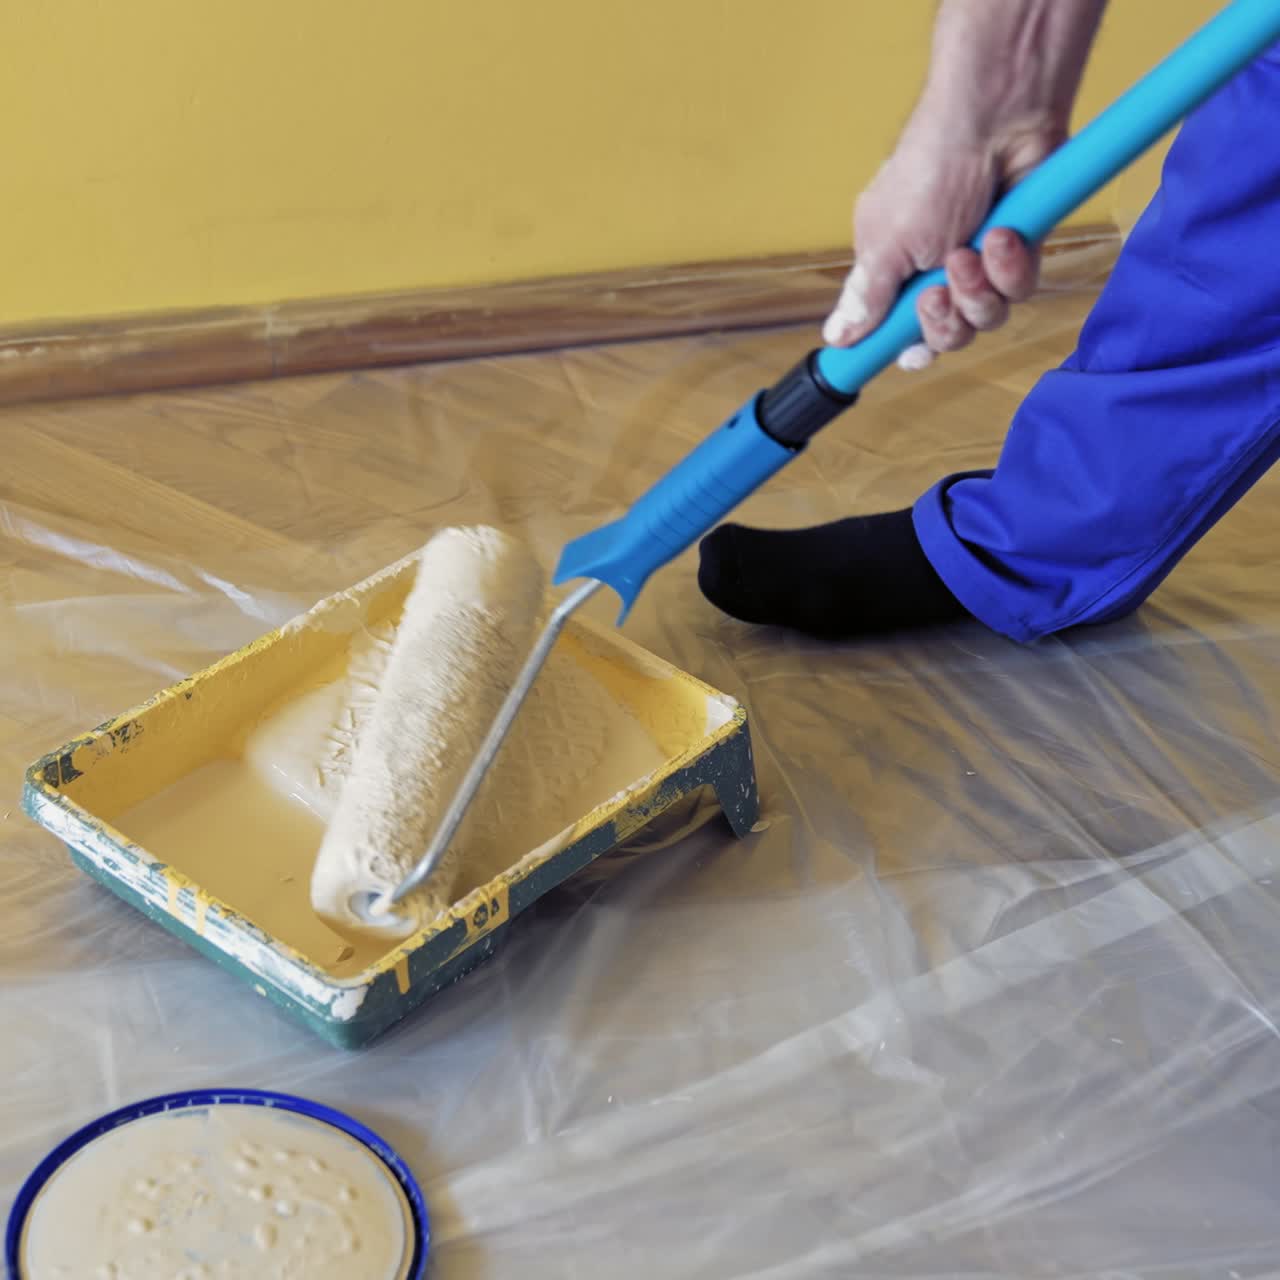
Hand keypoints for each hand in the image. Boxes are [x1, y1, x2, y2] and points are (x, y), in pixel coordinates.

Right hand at [820, 0, 1105, 369]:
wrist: (994, 121)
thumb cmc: (930, 171)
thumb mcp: (887, 244)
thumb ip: (866, 297)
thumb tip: (836, 336)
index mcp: (894, 272)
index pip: (895, 331)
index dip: (904, 349)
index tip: (908, 356)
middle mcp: (934, 272)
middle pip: (946, 336)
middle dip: (945, 323)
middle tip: (938, 292)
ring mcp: (980, 263)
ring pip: (986, 319)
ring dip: (978, 292)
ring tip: (969, 251)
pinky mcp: (1020, 251)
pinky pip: (1019, 290)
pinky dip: (1009, 268)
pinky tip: (1001, 234)